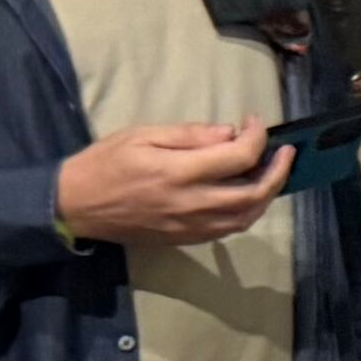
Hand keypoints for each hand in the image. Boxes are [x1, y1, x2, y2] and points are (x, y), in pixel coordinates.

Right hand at [56, 122, 287, 246]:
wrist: (75, 206)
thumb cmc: (105, 164)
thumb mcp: (142, 135)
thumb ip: (189, 135)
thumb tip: (229, 133)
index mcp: (179, 173)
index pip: (238, 157)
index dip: (256, 137)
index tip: (255, 122)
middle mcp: (191, 204)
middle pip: (254, 194)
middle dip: (278, 172)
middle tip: (285, 151)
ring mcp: (191, 226)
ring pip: (247, 217)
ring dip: (267, 194)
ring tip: (272, 171)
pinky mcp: (186, 239)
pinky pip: (229, 229)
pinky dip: (247, 211)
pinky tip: (248, 193)